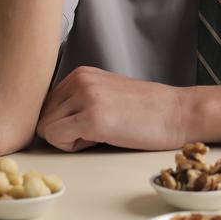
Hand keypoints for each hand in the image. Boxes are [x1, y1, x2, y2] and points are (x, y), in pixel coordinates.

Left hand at [35, 65, 187, 151]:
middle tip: (99, 129)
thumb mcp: (106, 93)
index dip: (65, 122)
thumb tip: (45, 122)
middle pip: (43, 117)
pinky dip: (72, 146)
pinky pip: (55, 138)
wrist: (178, 113)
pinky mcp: (92, 117)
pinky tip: (100, 138)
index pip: (46, 105)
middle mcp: (79, 79)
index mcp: (81, 73)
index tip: (93, 121)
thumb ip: (77, 100)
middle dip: (64, 131)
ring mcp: (85, 97)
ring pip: (46, 129)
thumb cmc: (145, 110)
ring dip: (69, 139)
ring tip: (103, 132)